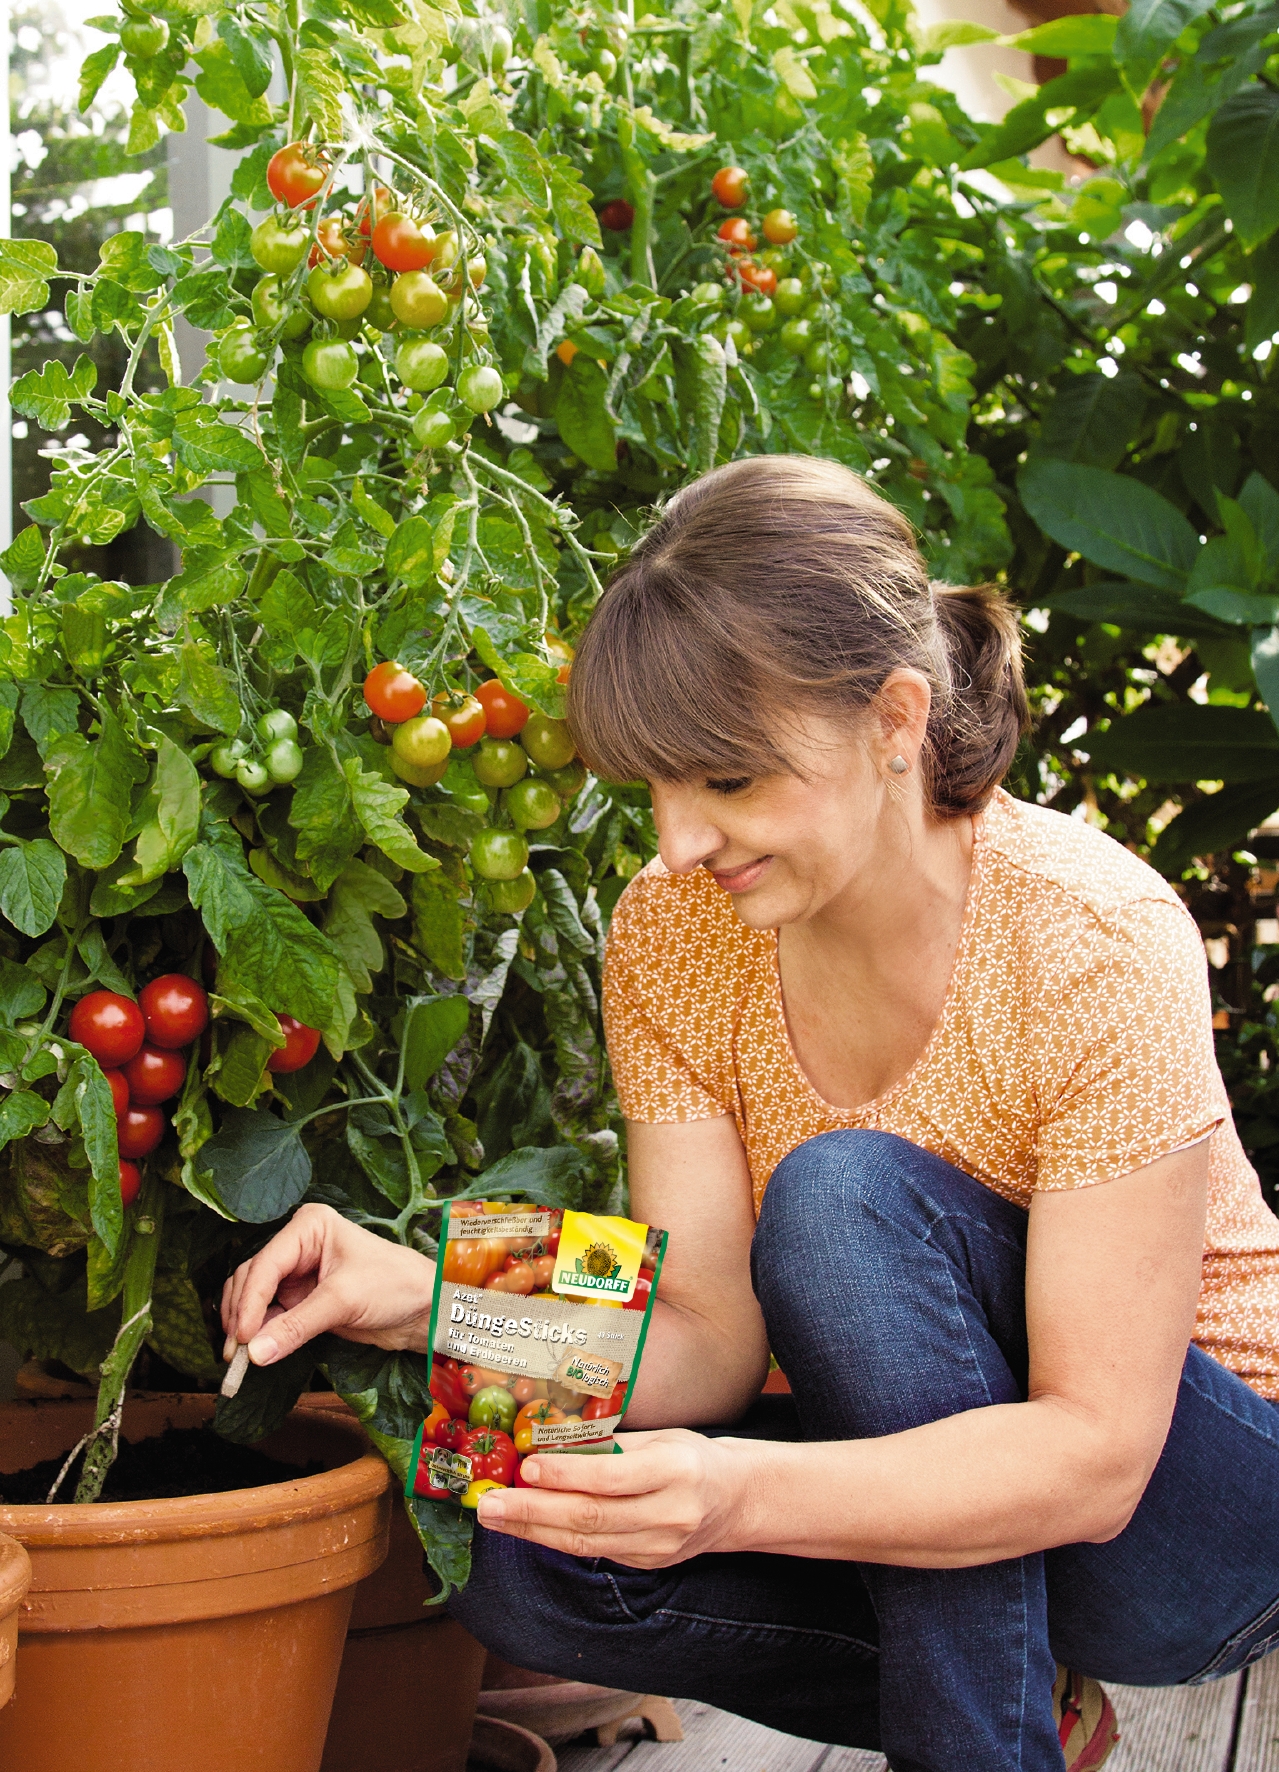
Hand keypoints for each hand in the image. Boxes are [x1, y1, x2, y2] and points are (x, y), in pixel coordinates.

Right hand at [220, 1202, 434, 1369]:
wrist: (425, 1308)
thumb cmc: (396, 1285)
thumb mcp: (344, 1301)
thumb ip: (296, 1326)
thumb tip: (254, 1352)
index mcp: (310, 1227)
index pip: (266, 1263)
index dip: (248, 1301)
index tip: (242, 1336)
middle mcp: (299, 1246)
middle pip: (252, 1278)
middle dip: (241, 1314)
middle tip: (235, 1352)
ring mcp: (298, 1273)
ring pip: (254, 1297)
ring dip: (244, 1325)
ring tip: (240, 1357)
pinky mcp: (303, 1300)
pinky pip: (270, 1315)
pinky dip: (259, 1333)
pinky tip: (254, 1353)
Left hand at [475, 1429, 753, 1567]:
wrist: (736, 1501)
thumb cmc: (692, 1456)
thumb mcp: (661, 1437)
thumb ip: (611, 1444)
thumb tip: (549, 1443)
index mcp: (676, 1469)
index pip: (612, 1477)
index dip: (566, 1475)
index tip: (527, 1467)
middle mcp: (669, 1513)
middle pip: (592, 1517)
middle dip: (533, 1512)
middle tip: (488, 1505)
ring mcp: (658, 1545)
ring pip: (586, 1542)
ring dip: (533, 1531)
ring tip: (495, 1518)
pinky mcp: (647, 1563)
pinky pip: (594, 1552)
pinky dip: (556, 1540)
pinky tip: (527, 1527)